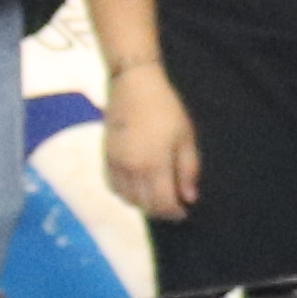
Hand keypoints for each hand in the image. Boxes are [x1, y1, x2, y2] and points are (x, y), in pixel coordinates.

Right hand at [102, 65, 198, 223]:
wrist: (133, 84)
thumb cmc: (166, 108)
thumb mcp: (185, 137)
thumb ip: (188, 170)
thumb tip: (189, 197)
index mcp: (155, 165)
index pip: (163, 203)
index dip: (175, 212)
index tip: (184, 212)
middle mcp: (132, 170)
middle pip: (145, 205)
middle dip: (161, 211)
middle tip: (173, 207)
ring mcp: (116, 164)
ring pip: (127, 199)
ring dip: (143, 204)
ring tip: (156, 198)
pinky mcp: (106, 157)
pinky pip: (113, 187)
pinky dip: (125, 194)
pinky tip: (137, 188)